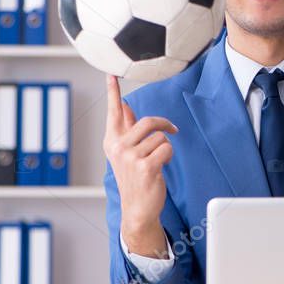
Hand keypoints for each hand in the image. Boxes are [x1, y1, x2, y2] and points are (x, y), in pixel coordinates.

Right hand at [102, 74, 176, 257]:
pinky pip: (167, 148)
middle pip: (148, 121)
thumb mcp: (126, 153)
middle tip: (172, 129)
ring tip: (159, 159)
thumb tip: (125, 105)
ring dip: (165, 146)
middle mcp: (118, 147)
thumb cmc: (135, 178)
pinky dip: (169, 155)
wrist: (137, 209)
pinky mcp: (145, 166)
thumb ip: (126, 129)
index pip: (114, 112)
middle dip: (165, 124)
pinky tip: (162, 166)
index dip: (112, 92)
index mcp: (112, 141)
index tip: (111, 74)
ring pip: (160, 136)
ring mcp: (130, 157)